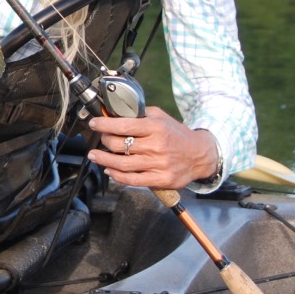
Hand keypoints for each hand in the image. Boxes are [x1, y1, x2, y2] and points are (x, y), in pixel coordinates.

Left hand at [86, 106, 218, 189]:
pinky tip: (109, 170)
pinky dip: (117, 176)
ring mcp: (158, 164)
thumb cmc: (176, 134)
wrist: (200, 155)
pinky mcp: (160, 179)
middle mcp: (156, 146)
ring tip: (94, 155)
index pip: (123, 125)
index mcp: (155, 127)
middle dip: (104, 140)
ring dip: (103, 159)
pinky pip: (132, 180)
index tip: (94, 123)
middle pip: (119, 145)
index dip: (104, 124)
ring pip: (122, 164)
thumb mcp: (161, 117)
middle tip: (100, 139)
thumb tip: (116, 113)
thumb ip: (140, 114)